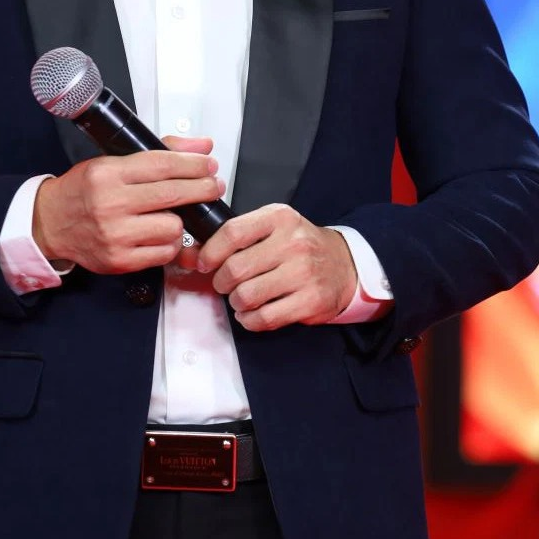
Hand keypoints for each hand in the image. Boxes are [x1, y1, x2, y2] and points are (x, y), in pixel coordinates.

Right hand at [32, 138, 223, 273]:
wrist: (51, 223)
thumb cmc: (84, 191)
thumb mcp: (113, 161)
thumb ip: (160, 153)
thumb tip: (201, 147)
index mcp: (108, 174)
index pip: (162, 165)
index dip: (193, 164)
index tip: (209, 165)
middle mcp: (110, 204)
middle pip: (173, 194)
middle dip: (203, 188)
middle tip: (214, 186)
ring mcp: (115, 234)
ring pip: (173, 227)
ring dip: (181, 220)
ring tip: (173, 214)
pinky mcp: (120, 260)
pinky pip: (164, 253)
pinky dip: (171, 244)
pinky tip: (163, 234)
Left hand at [196, 203, 357, 330]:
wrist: (344, 264)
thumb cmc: (301, 246)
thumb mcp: (273, 228)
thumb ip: (237, 237)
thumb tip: (194, 253)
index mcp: (280, 219)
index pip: (232, 233)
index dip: (210, 252)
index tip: (204, 263)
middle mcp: (293, 243)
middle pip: (236, 268)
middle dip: (221, 282)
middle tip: (225, 284)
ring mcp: (303, 273)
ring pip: (247, 295)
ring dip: (236, 302)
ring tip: (241, 298)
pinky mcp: (310, 300)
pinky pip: (265, 317)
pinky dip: (250, 320)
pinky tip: (252, 313)